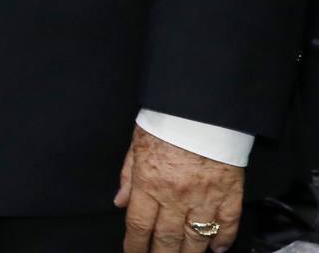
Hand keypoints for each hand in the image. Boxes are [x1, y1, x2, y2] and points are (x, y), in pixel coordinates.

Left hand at [114, 126, 241, 251]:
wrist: (202, 110)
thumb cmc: (166, 123)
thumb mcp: (136, 144)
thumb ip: (128, 175)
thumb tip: (120, 202)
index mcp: (149, 182)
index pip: (138, 225)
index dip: (134, 245)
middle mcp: (176, 196)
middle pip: (166, 238)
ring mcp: (204, 198)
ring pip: (196, 237)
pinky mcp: (229, 194)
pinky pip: (227, 224)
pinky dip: (223, 240)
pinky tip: (216, 250)